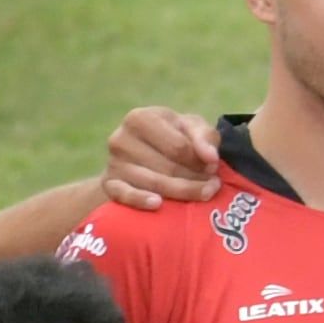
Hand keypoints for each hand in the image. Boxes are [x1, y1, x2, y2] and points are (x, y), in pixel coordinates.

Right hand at [102, 107, 221, 210]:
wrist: (140, 156)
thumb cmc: (172, 137)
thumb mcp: (190, 128)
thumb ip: (205, 137)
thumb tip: (211, 158)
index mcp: (140, 118)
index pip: (178, 146)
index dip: (200, 160)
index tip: (214, 167)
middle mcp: (121, 138)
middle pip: (169, 167)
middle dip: (196, 179)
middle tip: (213, 186)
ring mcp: (113, 163)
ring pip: (155, 184)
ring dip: (184, 193)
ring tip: (203, 195)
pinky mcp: (109, 185)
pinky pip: (126, 195)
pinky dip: (142, 201)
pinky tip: (158, 204)